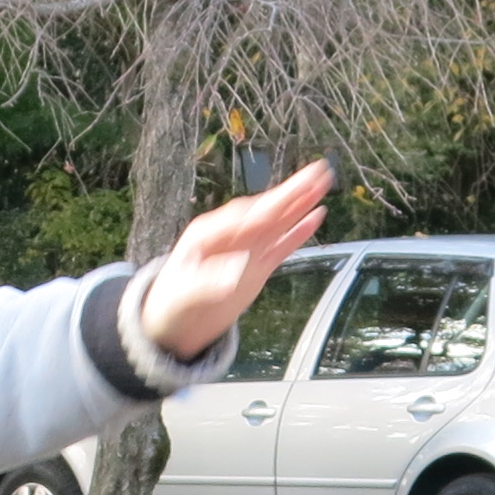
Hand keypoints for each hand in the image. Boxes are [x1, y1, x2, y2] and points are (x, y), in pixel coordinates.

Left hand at [137, 160, 334, 360]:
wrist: (174, 323)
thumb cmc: (172, 303)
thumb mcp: (186, 293)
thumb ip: (211, 281)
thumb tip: (238, 268)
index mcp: (209, 233)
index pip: (244, 217)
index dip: (267, 207)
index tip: (287, 197)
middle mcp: (230, 235)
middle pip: (266, 210)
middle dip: (291, 192)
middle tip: (316, 171)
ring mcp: (245, 249)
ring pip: (278, 222)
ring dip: (300, 203)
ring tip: (322, 183)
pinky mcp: (256, 265)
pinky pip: (282, 245)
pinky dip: (299, 231)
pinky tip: (315, 216)